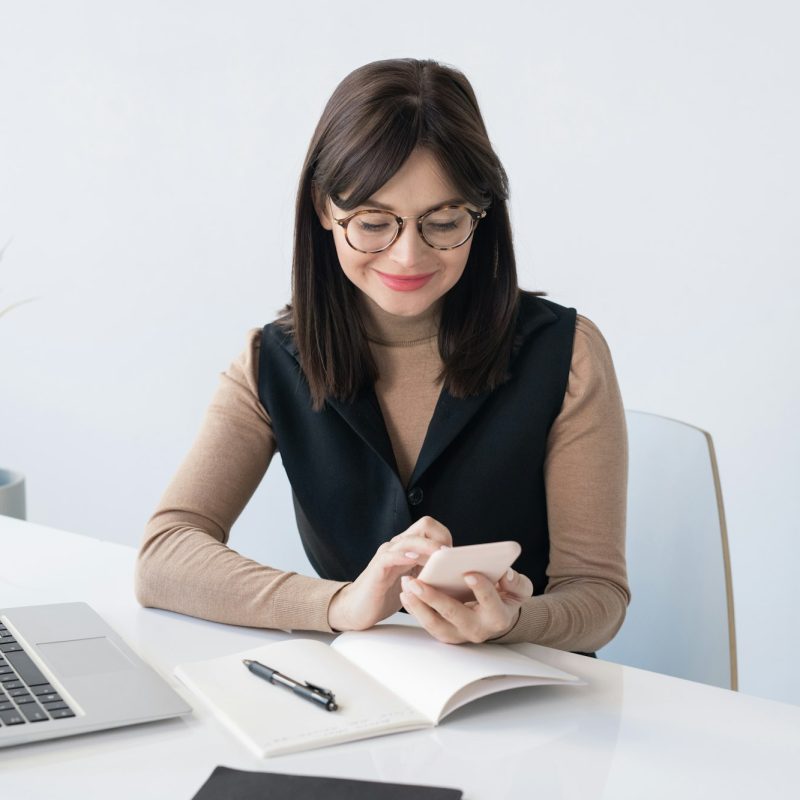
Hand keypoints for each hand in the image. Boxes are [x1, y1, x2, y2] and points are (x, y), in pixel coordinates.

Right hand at [327, 516, 452, 631]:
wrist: (358, 609)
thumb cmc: (388, 595)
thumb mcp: (415, 580)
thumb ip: (430, 571)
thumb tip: (456, 573)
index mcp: (409, 546)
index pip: (430, 527)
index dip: (445, 536)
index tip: (455, 555)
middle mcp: (398, 545)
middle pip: (424, 525)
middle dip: (441, 537)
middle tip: (450, 556)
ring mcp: (387, 555)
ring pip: (410, 540)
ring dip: (428, 547)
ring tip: (440, 557)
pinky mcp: (377, 568)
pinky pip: (390, 556)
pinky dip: (403, 557)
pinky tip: (414, 561)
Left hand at [398, 568, 533, 643]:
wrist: (495, 616)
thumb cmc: (505, 598)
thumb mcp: (519, 590)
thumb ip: (517, 583)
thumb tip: (506, 575)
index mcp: (498, 617)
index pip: (490, 604)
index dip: (481, 589)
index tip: (468, 573)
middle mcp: (478, 630)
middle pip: (455, 615)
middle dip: (435, 598)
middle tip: (417, 582)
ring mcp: (459, 634)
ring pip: (435, 624)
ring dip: (418, 605)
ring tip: (406, 586)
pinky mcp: (445, 634)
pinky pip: (427, 624)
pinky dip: (415, 609)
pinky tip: (406, 593)